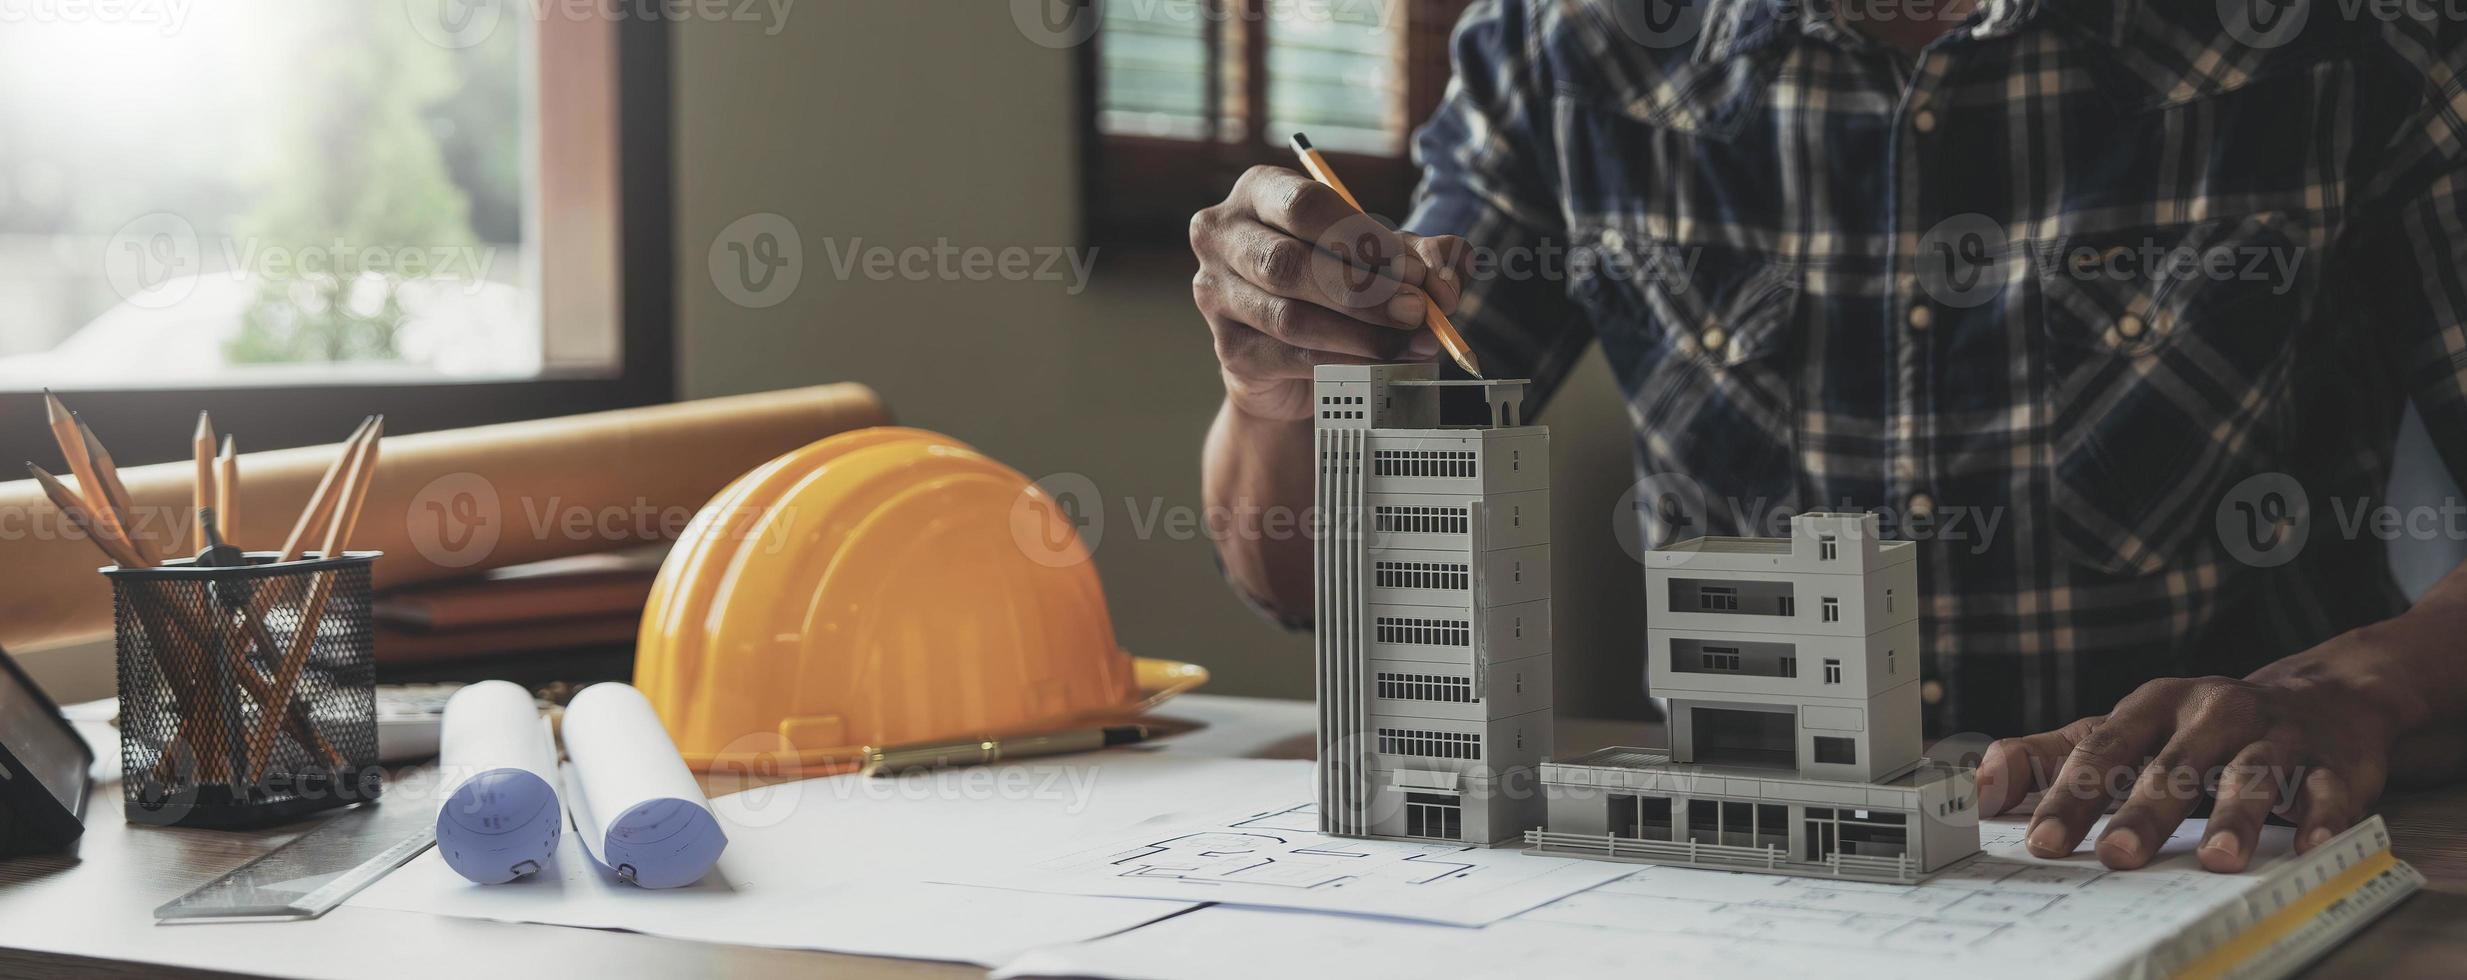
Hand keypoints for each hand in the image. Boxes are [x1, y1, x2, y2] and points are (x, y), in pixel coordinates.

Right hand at [1190, 165, 1470, 420]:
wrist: (1292, 355)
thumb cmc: (1335, 284)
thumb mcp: (1385, 258)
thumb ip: (1424, 257)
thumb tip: (1446, 280)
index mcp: (1260, 192)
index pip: (1306, 206)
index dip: (1364, 239)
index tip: (1414, 270)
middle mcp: (1223, 235)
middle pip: (1288, 262)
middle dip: (1364, 291)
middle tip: (1418, 310)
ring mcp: (1215, 294)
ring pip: (1290, 316)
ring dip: (1360, 332)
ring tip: (1410, 340)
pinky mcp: (1229, 349)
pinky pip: (1290, 356)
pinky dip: (1345, 360)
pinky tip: (1381, 361)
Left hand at [1976, 635, 2411, 872]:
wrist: (2322, 697)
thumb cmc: (2199, 728)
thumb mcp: (2126, 730)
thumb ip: (2052, 755)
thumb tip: (1981, 783)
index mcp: (2155, 704)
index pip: (2104, 748)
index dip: (2072, 794)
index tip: (2042, 840)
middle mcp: (2215, 712)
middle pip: (2175, 765)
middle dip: (2145, 812)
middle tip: (2116, 857)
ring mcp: (2278, 735)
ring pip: (2253, 774)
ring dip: (2235, 816)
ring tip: (2216, 859)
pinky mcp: (2336, 763)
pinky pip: (2330, 791)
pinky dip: (2323, 817)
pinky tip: (2312, 846)